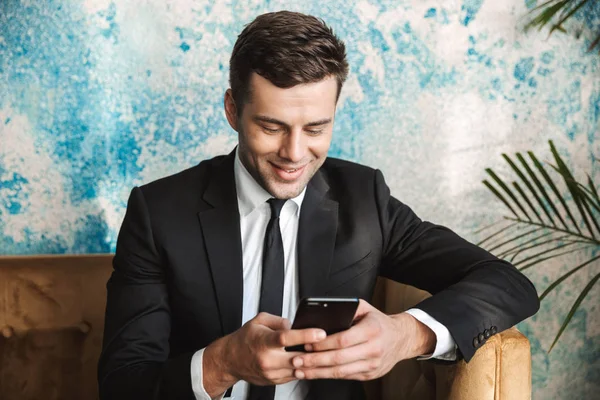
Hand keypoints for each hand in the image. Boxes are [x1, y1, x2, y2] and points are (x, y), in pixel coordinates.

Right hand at [203, 312, 326, 395]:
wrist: (231, 359)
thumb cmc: (245, 339)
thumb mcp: (259, 320)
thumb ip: (279, 320)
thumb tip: (294, 324)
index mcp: (263, 341)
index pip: (286, 338)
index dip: (305, 335)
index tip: (320, 333)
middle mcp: (267, 359)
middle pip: (297, 358)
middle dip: (315, 353)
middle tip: (329, 345)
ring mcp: (271, 372)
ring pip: (299, 370)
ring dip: (312, 363)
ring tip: (323, 354)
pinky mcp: (275, 381)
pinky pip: (295, 376)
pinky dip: (304, 369)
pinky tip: (309, 361)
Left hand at [290, 299, 435, 380]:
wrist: (401, 339)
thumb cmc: (379, 322)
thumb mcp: (365, 308)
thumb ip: (347, 308)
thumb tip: (325, 313)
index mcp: (372, 330)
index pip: (343, 340)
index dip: (323, 344)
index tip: (307, 344)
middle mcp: (373, 349)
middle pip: (339, 358)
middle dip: (315, 361)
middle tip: (297, 360)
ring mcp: (372, 365)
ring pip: (340, 372)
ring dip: (318, 372)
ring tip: (301, 371)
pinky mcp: (369, 375)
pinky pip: (346, 376)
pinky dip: (328, 376)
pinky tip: (315, 373)